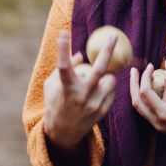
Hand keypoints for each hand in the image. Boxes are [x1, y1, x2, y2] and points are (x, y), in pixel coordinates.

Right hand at [43, 29, 117, 150]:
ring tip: (100, 78)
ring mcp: (93, 104)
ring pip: (110, 80)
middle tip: (113, 37)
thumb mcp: (52, 86)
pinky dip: (108, 87)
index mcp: (65, 88)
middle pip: (99, 70)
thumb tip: (81, 54)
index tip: (63, 33)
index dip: (63, 49)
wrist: (63, 133)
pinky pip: (112, 92)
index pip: (64, 66)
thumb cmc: (55, 103)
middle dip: (107, 51)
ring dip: (107, 75)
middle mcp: (81, 96)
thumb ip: (66, 68)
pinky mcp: (102, 111)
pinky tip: (101, 89)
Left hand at [130, 57, 165, 143]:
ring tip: (144, 75)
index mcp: (163, 114)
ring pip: (142, 107)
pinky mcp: (162, 126)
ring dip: (141, 91)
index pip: (145, 92)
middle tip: (134, 70)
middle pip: (137, 102)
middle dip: (134, 85)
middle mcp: (157, 122)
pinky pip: (152, 109)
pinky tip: (164, 82)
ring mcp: (158, 126)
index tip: (151, 66)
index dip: (145, 77)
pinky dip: (154, 97)